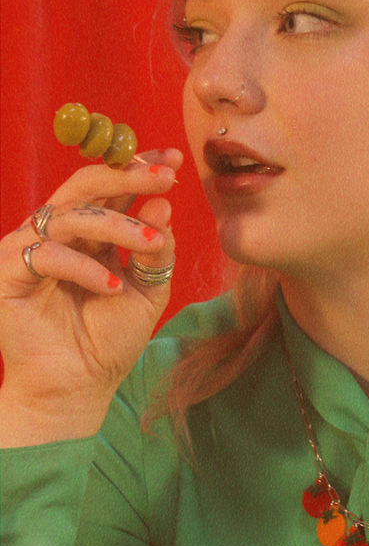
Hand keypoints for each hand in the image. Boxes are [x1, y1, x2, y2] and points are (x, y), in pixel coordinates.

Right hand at [0, 149, 182, 444]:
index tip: (174, 158)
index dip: (138, 168)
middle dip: (127, 176)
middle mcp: (57, 233)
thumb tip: (162, 206)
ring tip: (150, 245)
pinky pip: (47, 254)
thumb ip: (155, 251)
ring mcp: (29, 249)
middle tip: (163, 177)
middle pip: (86, 185)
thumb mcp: (147, 291)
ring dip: (117, 226)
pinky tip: (112, 286)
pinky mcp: (7, 272)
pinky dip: (84, 267)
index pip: (111, 187)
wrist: (79, 386)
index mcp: (90, 232)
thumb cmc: (109, 340)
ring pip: (71, 216)